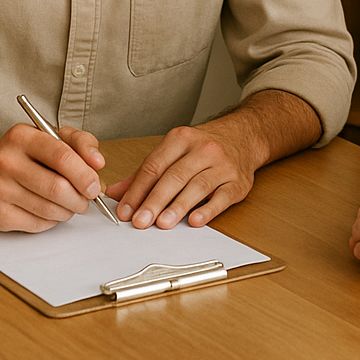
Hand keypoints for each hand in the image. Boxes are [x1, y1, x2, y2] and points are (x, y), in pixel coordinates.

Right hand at [0, 122, 105, 232]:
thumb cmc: (21, 153)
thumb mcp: (49, 136)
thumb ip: (79, 143)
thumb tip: (98, 163)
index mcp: (22, 137)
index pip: (62, 156)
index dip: (85, 174)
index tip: (95, 184)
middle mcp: (6, 162)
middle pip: (57, 188)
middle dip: (80, 198)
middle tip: (87, 200)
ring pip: (49, 209)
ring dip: (68, 211)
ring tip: (70, 204)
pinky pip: (36, 224)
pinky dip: (51, 220)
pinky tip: (49, 210)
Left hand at [105, 121, 258, 229]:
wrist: (244, 136)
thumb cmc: (204, 146)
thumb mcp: (174, 149)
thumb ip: (145, 172)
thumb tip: (115, 192)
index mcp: (181, 139)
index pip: (155, 165)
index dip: (138, 189)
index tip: (125, 210)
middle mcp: (203, 149)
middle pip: (175, 176)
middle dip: (155, 200)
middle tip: (140, 221)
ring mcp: (222, 165)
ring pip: (198, 186)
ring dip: (179, 206)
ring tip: (163, 223)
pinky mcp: (238, 182)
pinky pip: (223, 196)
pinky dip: (209, 209)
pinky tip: (196, 220)